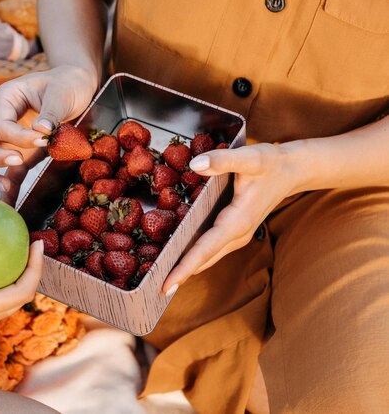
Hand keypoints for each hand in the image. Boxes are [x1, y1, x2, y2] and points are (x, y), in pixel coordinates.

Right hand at [0, 65, 97, 204]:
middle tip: (16, 162)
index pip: (1, 124)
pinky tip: (9, 205)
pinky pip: (8, 173)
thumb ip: (51, 111)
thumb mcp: (62, 92)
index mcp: (7, 98)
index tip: (43, 140)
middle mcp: (1, 118)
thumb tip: (41, 131)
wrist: (76, 87)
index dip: (19, 136)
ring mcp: (9, 138)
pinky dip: (7, 188)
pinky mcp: (21, 154)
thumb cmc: (68, 83)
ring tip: (5, 187)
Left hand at [162, 143, 297, 293]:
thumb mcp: (250, 157)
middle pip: (203, 260)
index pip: (206, 249)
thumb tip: (194, 165)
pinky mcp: (233, 232)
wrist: (293, 170)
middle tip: (152, 287)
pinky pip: (209, 248)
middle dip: (179, 274)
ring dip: (184, 267)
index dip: (185, 267)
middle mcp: (236, 235)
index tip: (167, 284)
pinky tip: (174, 257)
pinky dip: (192, 256)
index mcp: (238, 222)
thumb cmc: (271, 163)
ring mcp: (236, 236)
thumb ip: (222, 161)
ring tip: (158, 278)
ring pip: (206, 257)